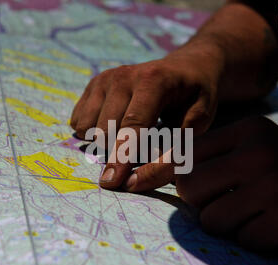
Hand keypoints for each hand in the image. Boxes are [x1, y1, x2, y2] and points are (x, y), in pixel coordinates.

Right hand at [70, 48, 224, 189]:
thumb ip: (172, 155)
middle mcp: (124, 76)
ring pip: (88, 127)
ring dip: (106, 141)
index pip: (133, 126)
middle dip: (119, 150)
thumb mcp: (198, 126)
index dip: (122, 157)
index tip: (111, 182)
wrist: (186, 68)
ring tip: (132, 134)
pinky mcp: (94, 83)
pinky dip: (93, 131)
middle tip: (145, 145)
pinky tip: (115, 126)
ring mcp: (106, 78)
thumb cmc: (195, 101)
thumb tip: (133, 183)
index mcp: (154, 81)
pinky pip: (79, 120)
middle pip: (106, 130)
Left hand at [175, 117, 277, 256]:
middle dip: (202, 205)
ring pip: (211, 220)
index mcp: (250, 130)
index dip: (183, 178)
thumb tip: (167, 173)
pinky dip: (257, 240)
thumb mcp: (264, 149)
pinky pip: (243, 240)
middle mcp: (260, 151)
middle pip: (190, 187)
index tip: (195, 190)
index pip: (187, 154)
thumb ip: (220, 157)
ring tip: (258, 216)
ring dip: (230, 227)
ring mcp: (274, 184)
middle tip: (227, 206)